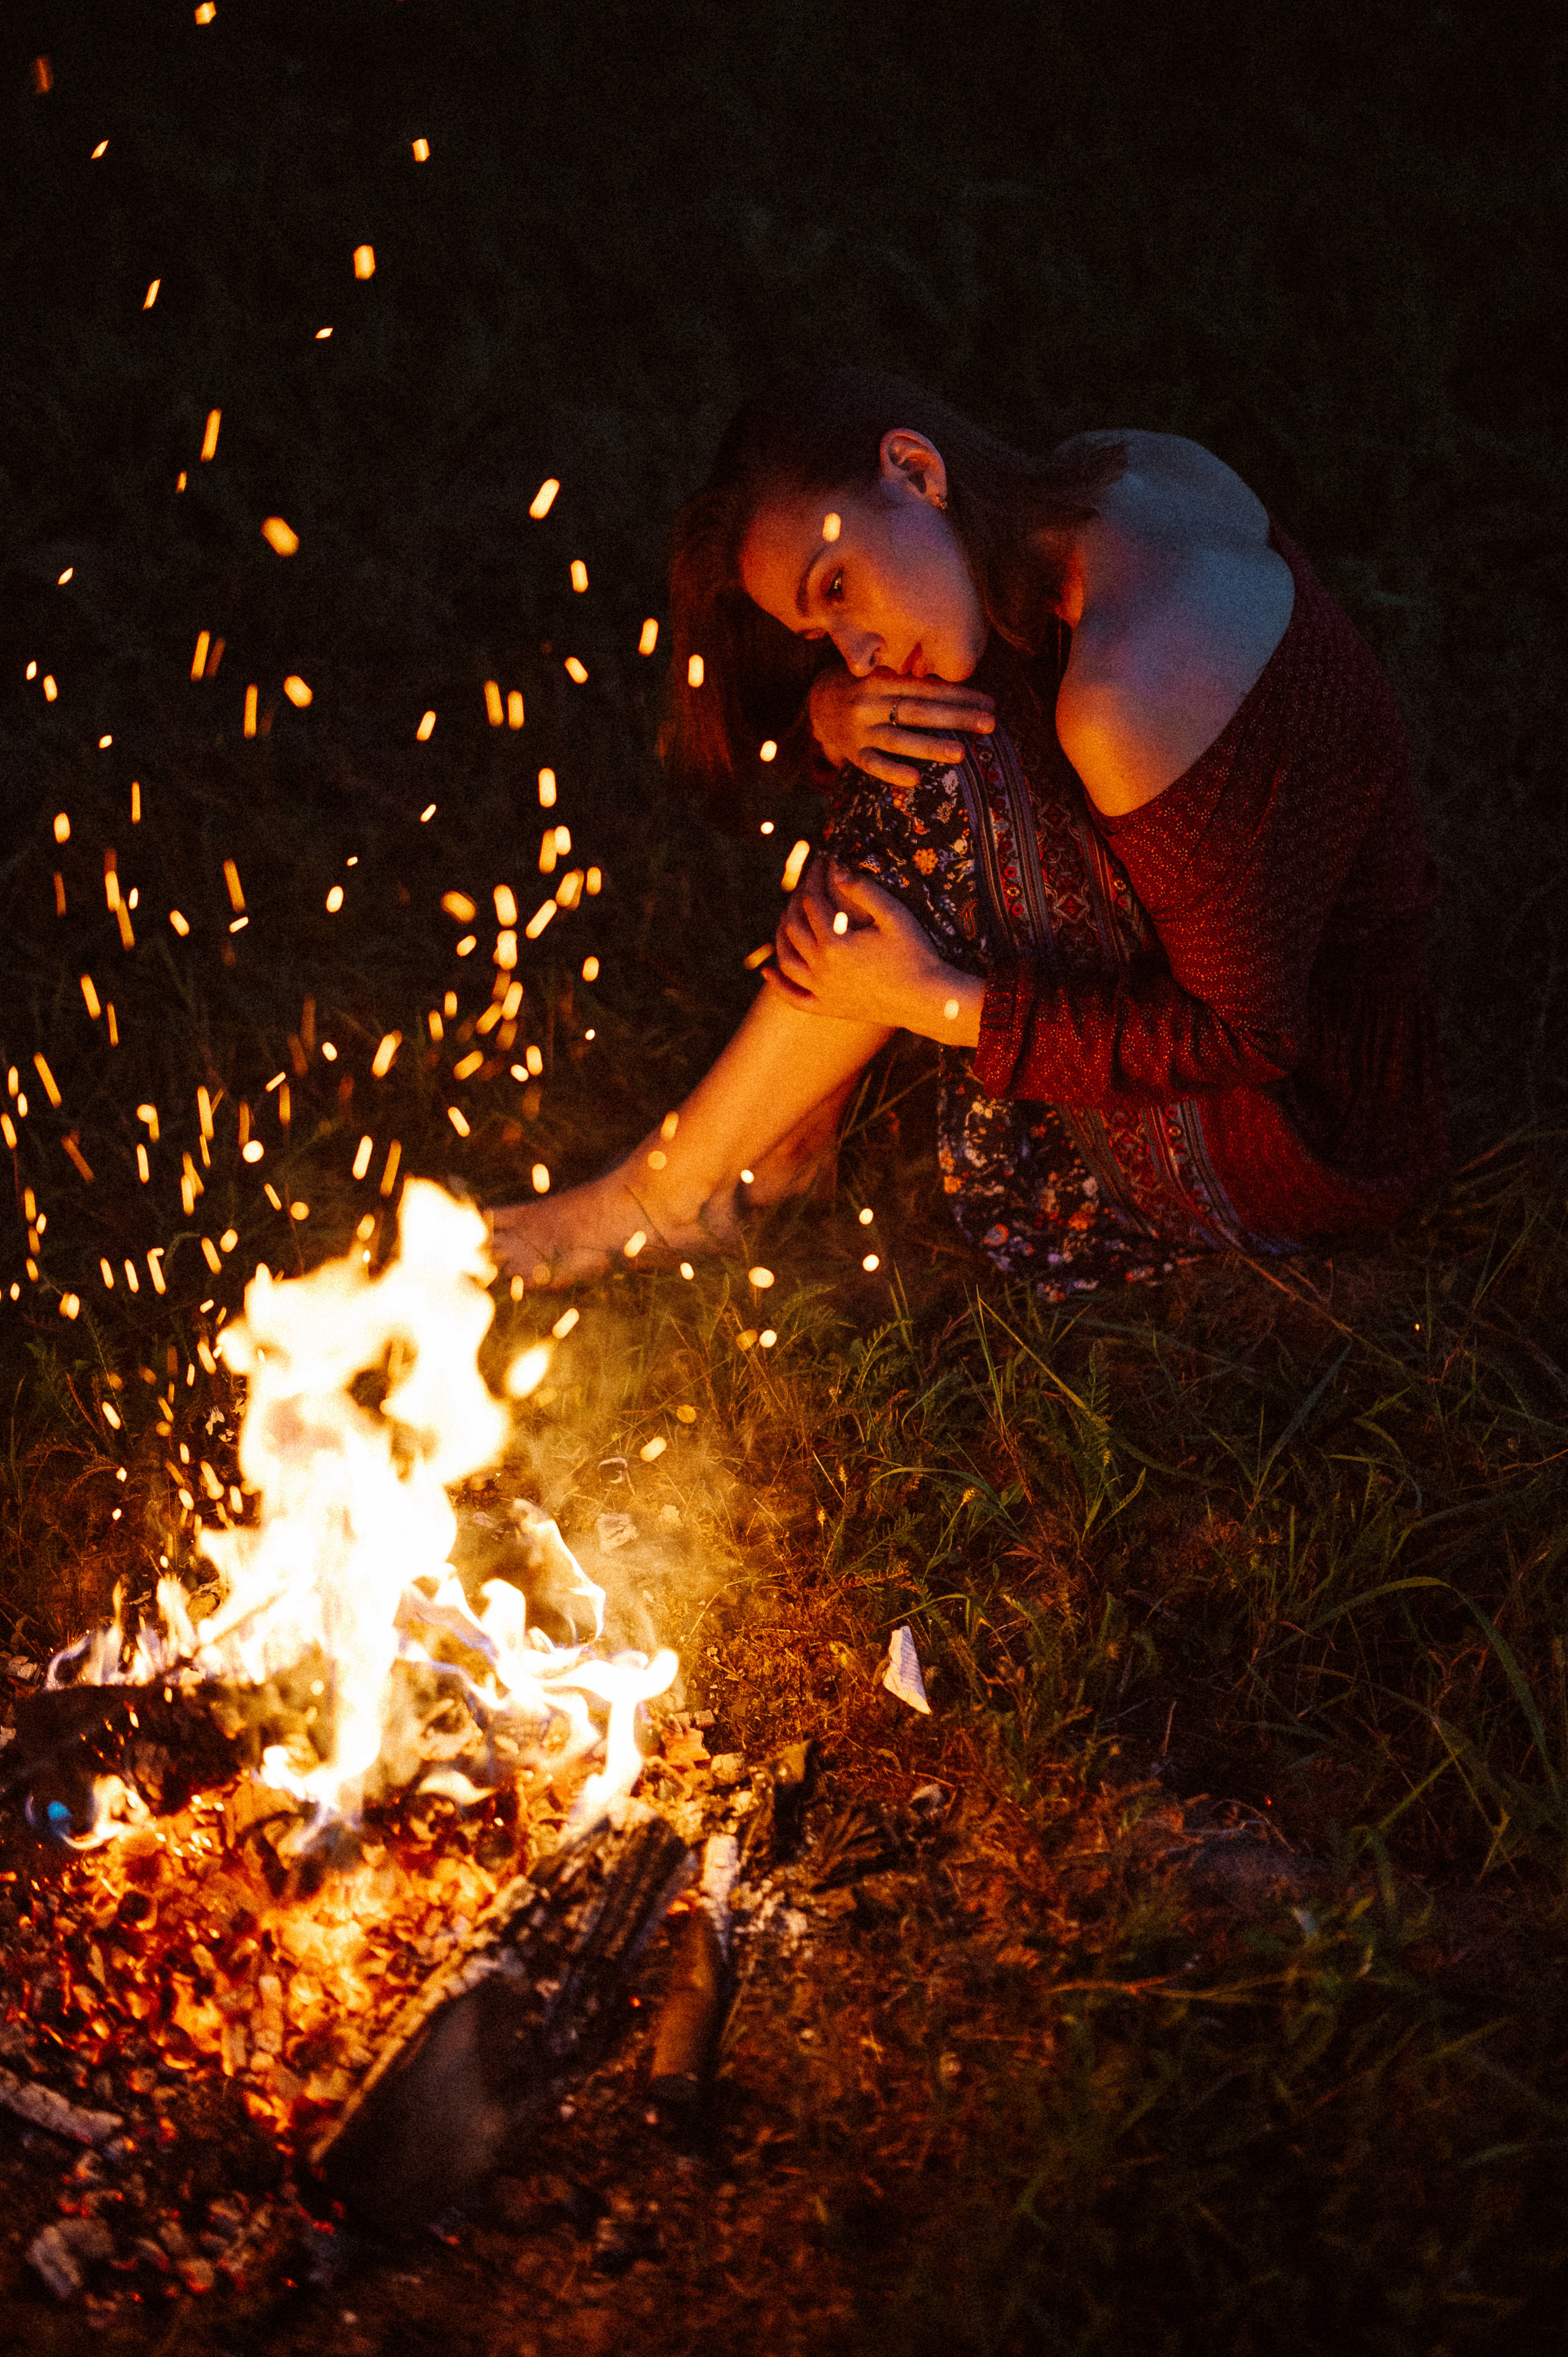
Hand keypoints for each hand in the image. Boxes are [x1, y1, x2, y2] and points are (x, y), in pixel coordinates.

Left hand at [763, 858, 982, 1041]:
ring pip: (787, 961)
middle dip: (796, 902)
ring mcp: (823, 991)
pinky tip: (767, 971)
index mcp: (836, 942)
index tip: (821, 863)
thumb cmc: (917, 954)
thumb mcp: (894, 915)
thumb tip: (836, 872)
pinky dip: (777, 985)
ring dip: (780, 938)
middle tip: (805, 887)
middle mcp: (822, 968)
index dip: (814, 878)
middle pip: (793, 928)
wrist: (927, 1000)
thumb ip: (864, 891)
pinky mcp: (829, 1008)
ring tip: (784, 920)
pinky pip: (794, 998)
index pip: (812, 903)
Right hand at [809, 663, 993, 787]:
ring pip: (899, 740)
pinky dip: (893, 772)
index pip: (927, 689)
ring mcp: (860, 730)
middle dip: (956, 718)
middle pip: (919, 712)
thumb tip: (959, 692)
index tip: (989, 703)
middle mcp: (870, 703)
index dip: (959, 695)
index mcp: (883, 679)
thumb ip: (912, 681)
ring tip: (960, 753)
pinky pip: (873, 765)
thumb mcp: (883, 674)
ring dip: (930, 746)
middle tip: (989, 724)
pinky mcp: (853, 753)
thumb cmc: (863, 686)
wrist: (816, 700)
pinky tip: (916, 779)